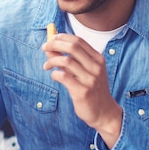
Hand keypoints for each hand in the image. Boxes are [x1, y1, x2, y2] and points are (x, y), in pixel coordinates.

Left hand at [42, 33, 121, 148]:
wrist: (104, 112)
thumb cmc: (92, 90)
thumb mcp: (83, 72)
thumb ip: (68, 59)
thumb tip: (50, 48)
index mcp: (98, 59)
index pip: (78, 41)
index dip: (62, 37)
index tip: (51, 38)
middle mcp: (96, 67)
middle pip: (72, 47)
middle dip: (55, 44)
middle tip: (44, 47)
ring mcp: (90, 79)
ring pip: (66, 61)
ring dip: (52, 61)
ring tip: (46, 66)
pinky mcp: (83, 92)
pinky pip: (64, 77)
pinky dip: (55, 74)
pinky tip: (54, 76)